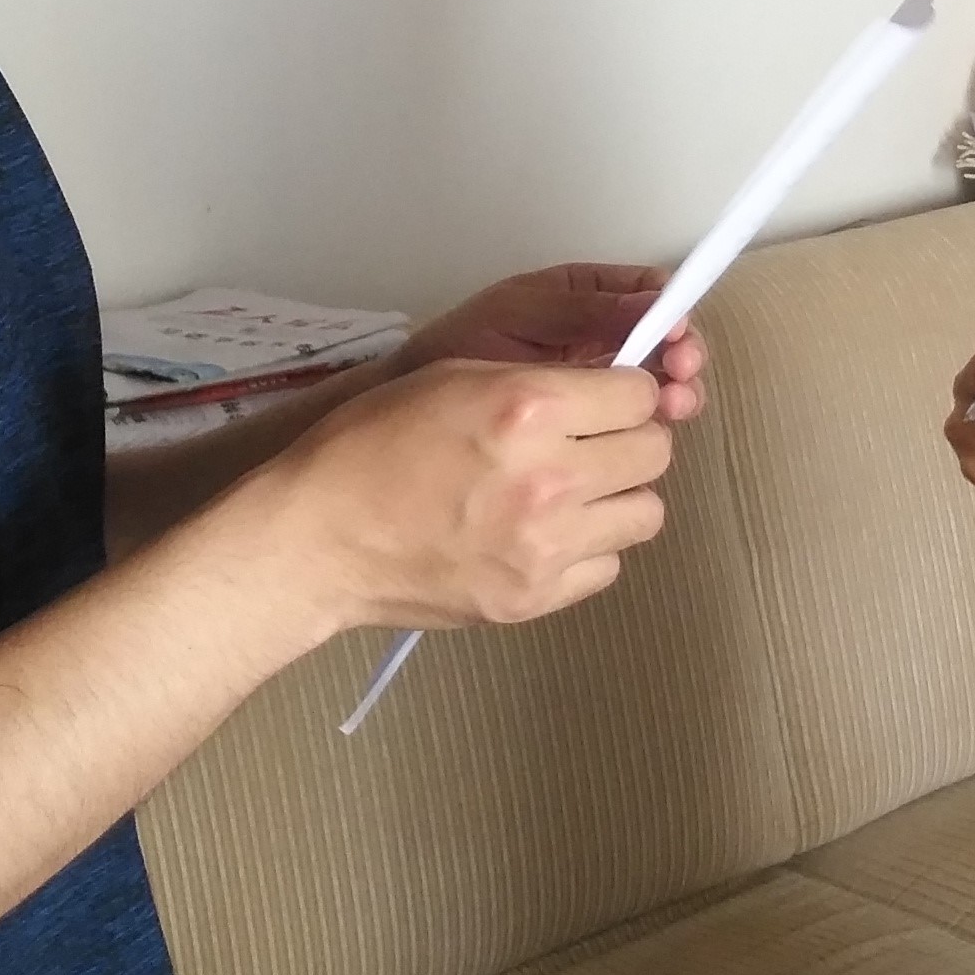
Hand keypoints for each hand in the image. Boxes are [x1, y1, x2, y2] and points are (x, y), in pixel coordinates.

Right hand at [264, 357, 674, 631]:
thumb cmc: (372, 444)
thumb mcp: (455, 377)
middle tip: (589, 444)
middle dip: (629, 440)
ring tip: (570, 493)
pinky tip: (542, 536)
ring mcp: (545, 546)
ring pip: (645, 513)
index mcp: (529, 409)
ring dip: (617, 497)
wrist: (319, 538)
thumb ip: (540, 383)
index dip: (627, 393)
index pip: (641, 395)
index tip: (604, 401)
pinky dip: (587, 550)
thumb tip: (608, 392)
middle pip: (655, 452)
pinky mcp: (534, 597)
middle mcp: (550, 477)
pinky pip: (607, 566)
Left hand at [403, 263, 709, 424]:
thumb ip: (584, 310)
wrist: (412, 404)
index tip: (677, 336)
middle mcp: (604, 333)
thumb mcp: (522, 315)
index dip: (674, 313)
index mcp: (588, 293)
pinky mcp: (591, 423)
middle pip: (667, 341)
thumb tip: (655, 301)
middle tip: (681, 375)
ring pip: (658, 382)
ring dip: (675, 392)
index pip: (652, 293)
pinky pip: (634, 420)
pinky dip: (650, 424)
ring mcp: (600, 381)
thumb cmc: (460, 346)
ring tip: (674, 405)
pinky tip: (653, 429)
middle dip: (682, 357)